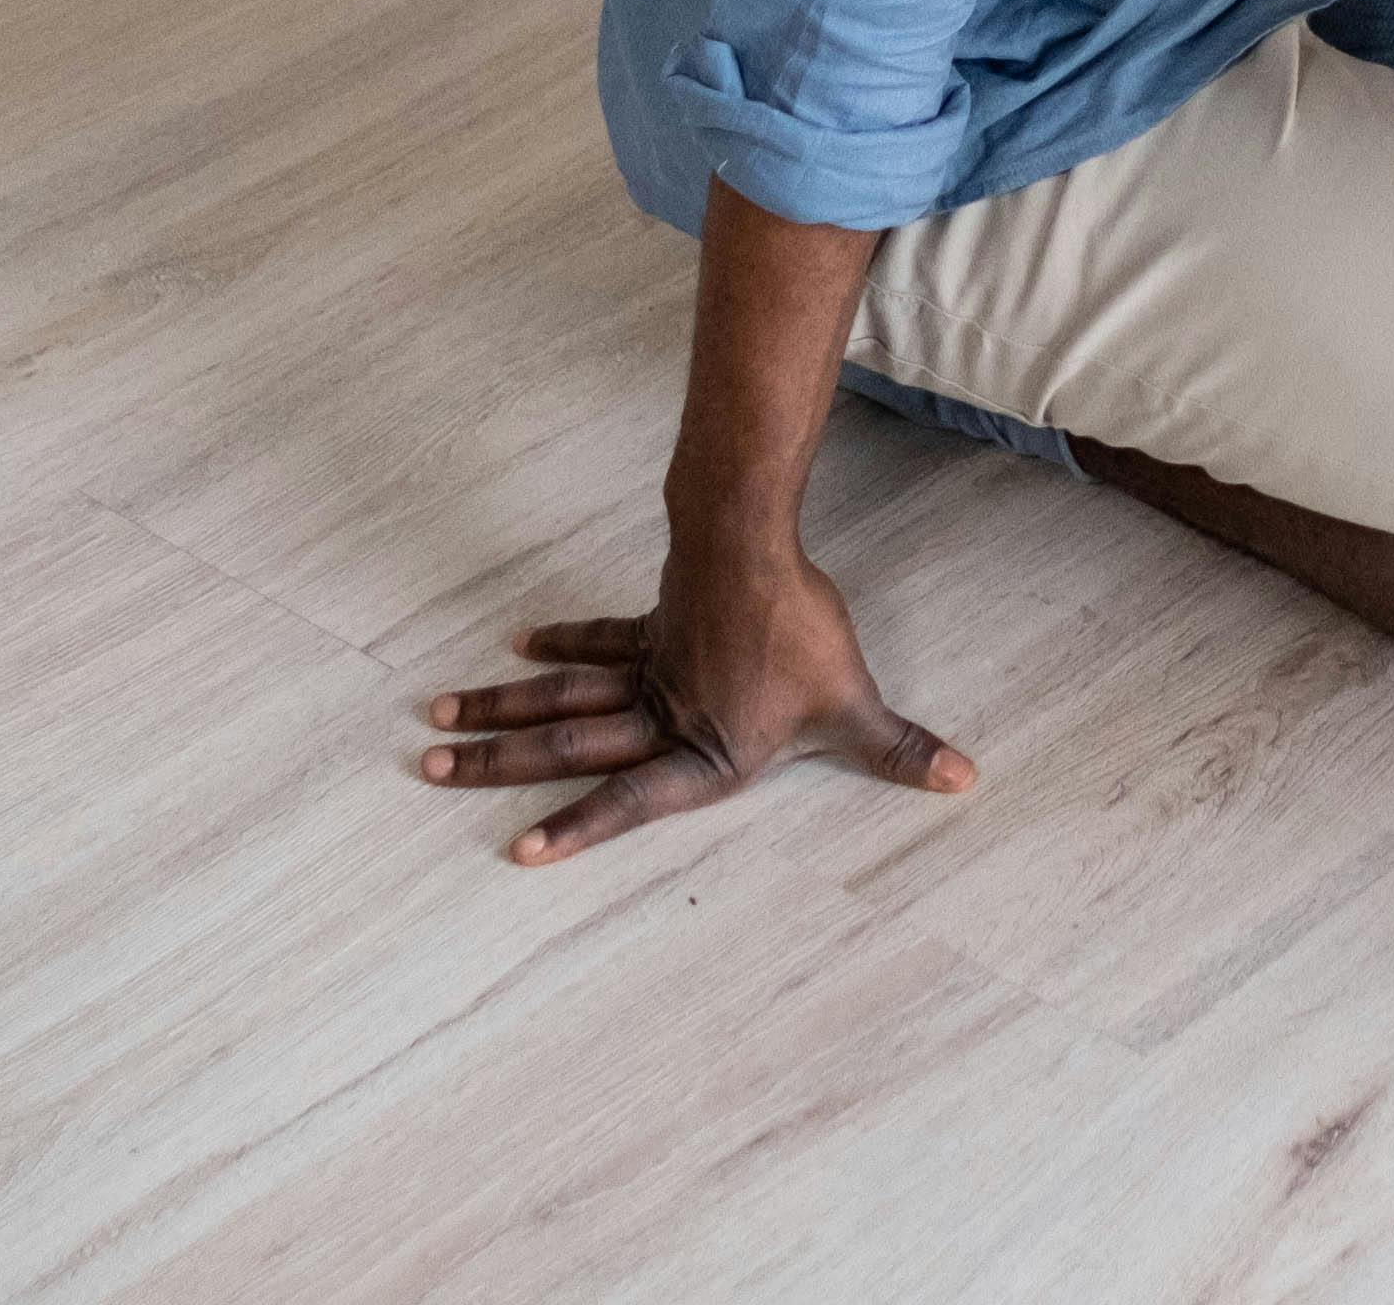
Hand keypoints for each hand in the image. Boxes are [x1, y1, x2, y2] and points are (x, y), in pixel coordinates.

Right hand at [419, 538, 976, 865]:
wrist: (754, 544)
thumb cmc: (802, 632)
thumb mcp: (852, 705)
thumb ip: (897, 749)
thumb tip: (964, 780)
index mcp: (702, 752)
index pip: (633, 800)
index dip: (580, 826)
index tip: (521, 849)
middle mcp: (661, 716)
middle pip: (569, 745)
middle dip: (499, 767)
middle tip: (429, 775)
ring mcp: (647, 670)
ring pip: (561, 696)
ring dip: (500, 711)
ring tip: (436, 723)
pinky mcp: (650, 627)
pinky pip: (595, 643)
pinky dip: (558, 644)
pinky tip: (516, 645)